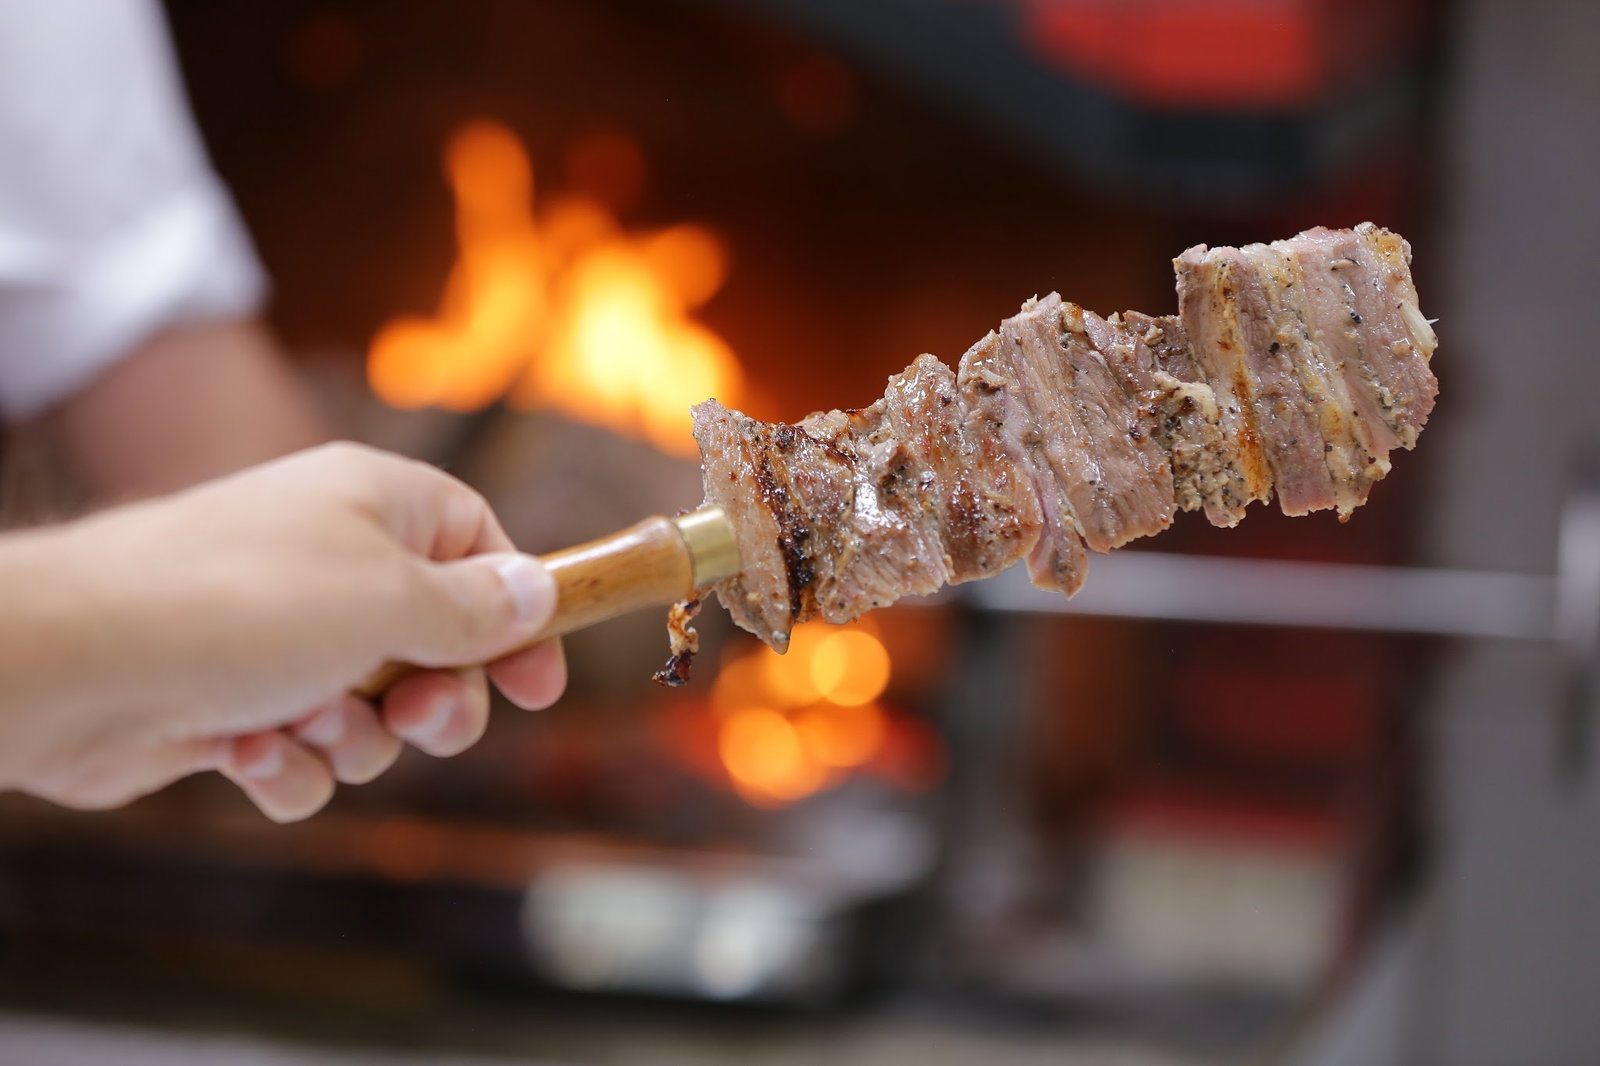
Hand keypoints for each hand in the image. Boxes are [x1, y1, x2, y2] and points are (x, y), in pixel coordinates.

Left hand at [0, 442, 565, 820]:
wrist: (75, 664)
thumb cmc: (242, 606)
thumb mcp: (391, 599)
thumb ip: (477, 608)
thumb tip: (535, 591)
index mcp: (375, 507)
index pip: (479, 548)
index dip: (517, 616)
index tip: (538, 689)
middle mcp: (330, 564)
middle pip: (436, 645)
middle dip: (436, 700)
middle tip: (419, 719)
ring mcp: (278, 638)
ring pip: (373, 712)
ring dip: (355, 737)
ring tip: (305, 723)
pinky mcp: (231, 704)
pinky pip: (304, 753)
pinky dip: (288, 765)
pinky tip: (246, 754)